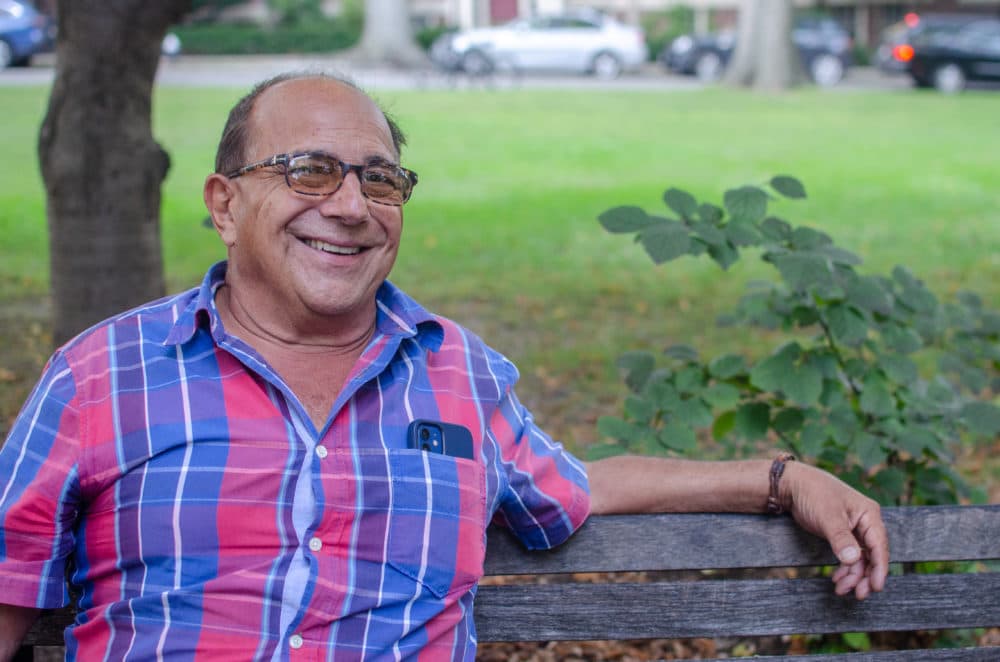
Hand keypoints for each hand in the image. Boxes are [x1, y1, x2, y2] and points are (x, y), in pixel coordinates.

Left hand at [781, 462, 888, 599]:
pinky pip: (850, 556)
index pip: (880, 545)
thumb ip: (841, 538)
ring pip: (861, 559)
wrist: (793, 485)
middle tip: (858, 594)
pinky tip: (837, 579)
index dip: (880, 568)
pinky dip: (845, 569)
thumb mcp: (827, 516)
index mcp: (869, 514)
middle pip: (873, 555)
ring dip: (853, 576)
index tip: (876, 587)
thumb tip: (853, 559)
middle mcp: (866, 523)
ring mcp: (855, 530)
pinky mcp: (843, 535)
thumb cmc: (813, 494)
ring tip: (841, 589)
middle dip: (866, 576)